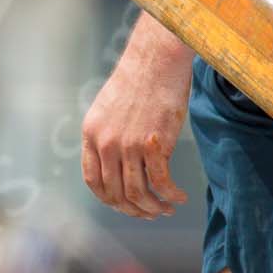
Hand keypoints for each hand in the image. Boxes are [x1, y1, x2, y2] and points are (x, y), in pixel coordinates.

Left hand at [80, 20, 192, 219]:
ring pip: (137, 194)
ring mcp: (128, 144)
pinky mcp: (153, 144)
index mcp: (91, 133)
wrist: (156, 59)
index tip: (125, 205)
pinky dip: (171, 196)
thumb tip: (119, 164)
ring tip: (167, 208)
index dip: (109, 199)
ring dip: (154, 208)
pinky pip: (161, 183)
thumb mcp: (110, 109)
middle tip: (151, 212)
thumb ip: (109, 135)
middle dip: (134, 209)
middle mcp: (105, 142)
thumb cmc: (139, 81)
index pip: (93, 181)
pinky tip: (180, 197)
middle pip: (115, 193)